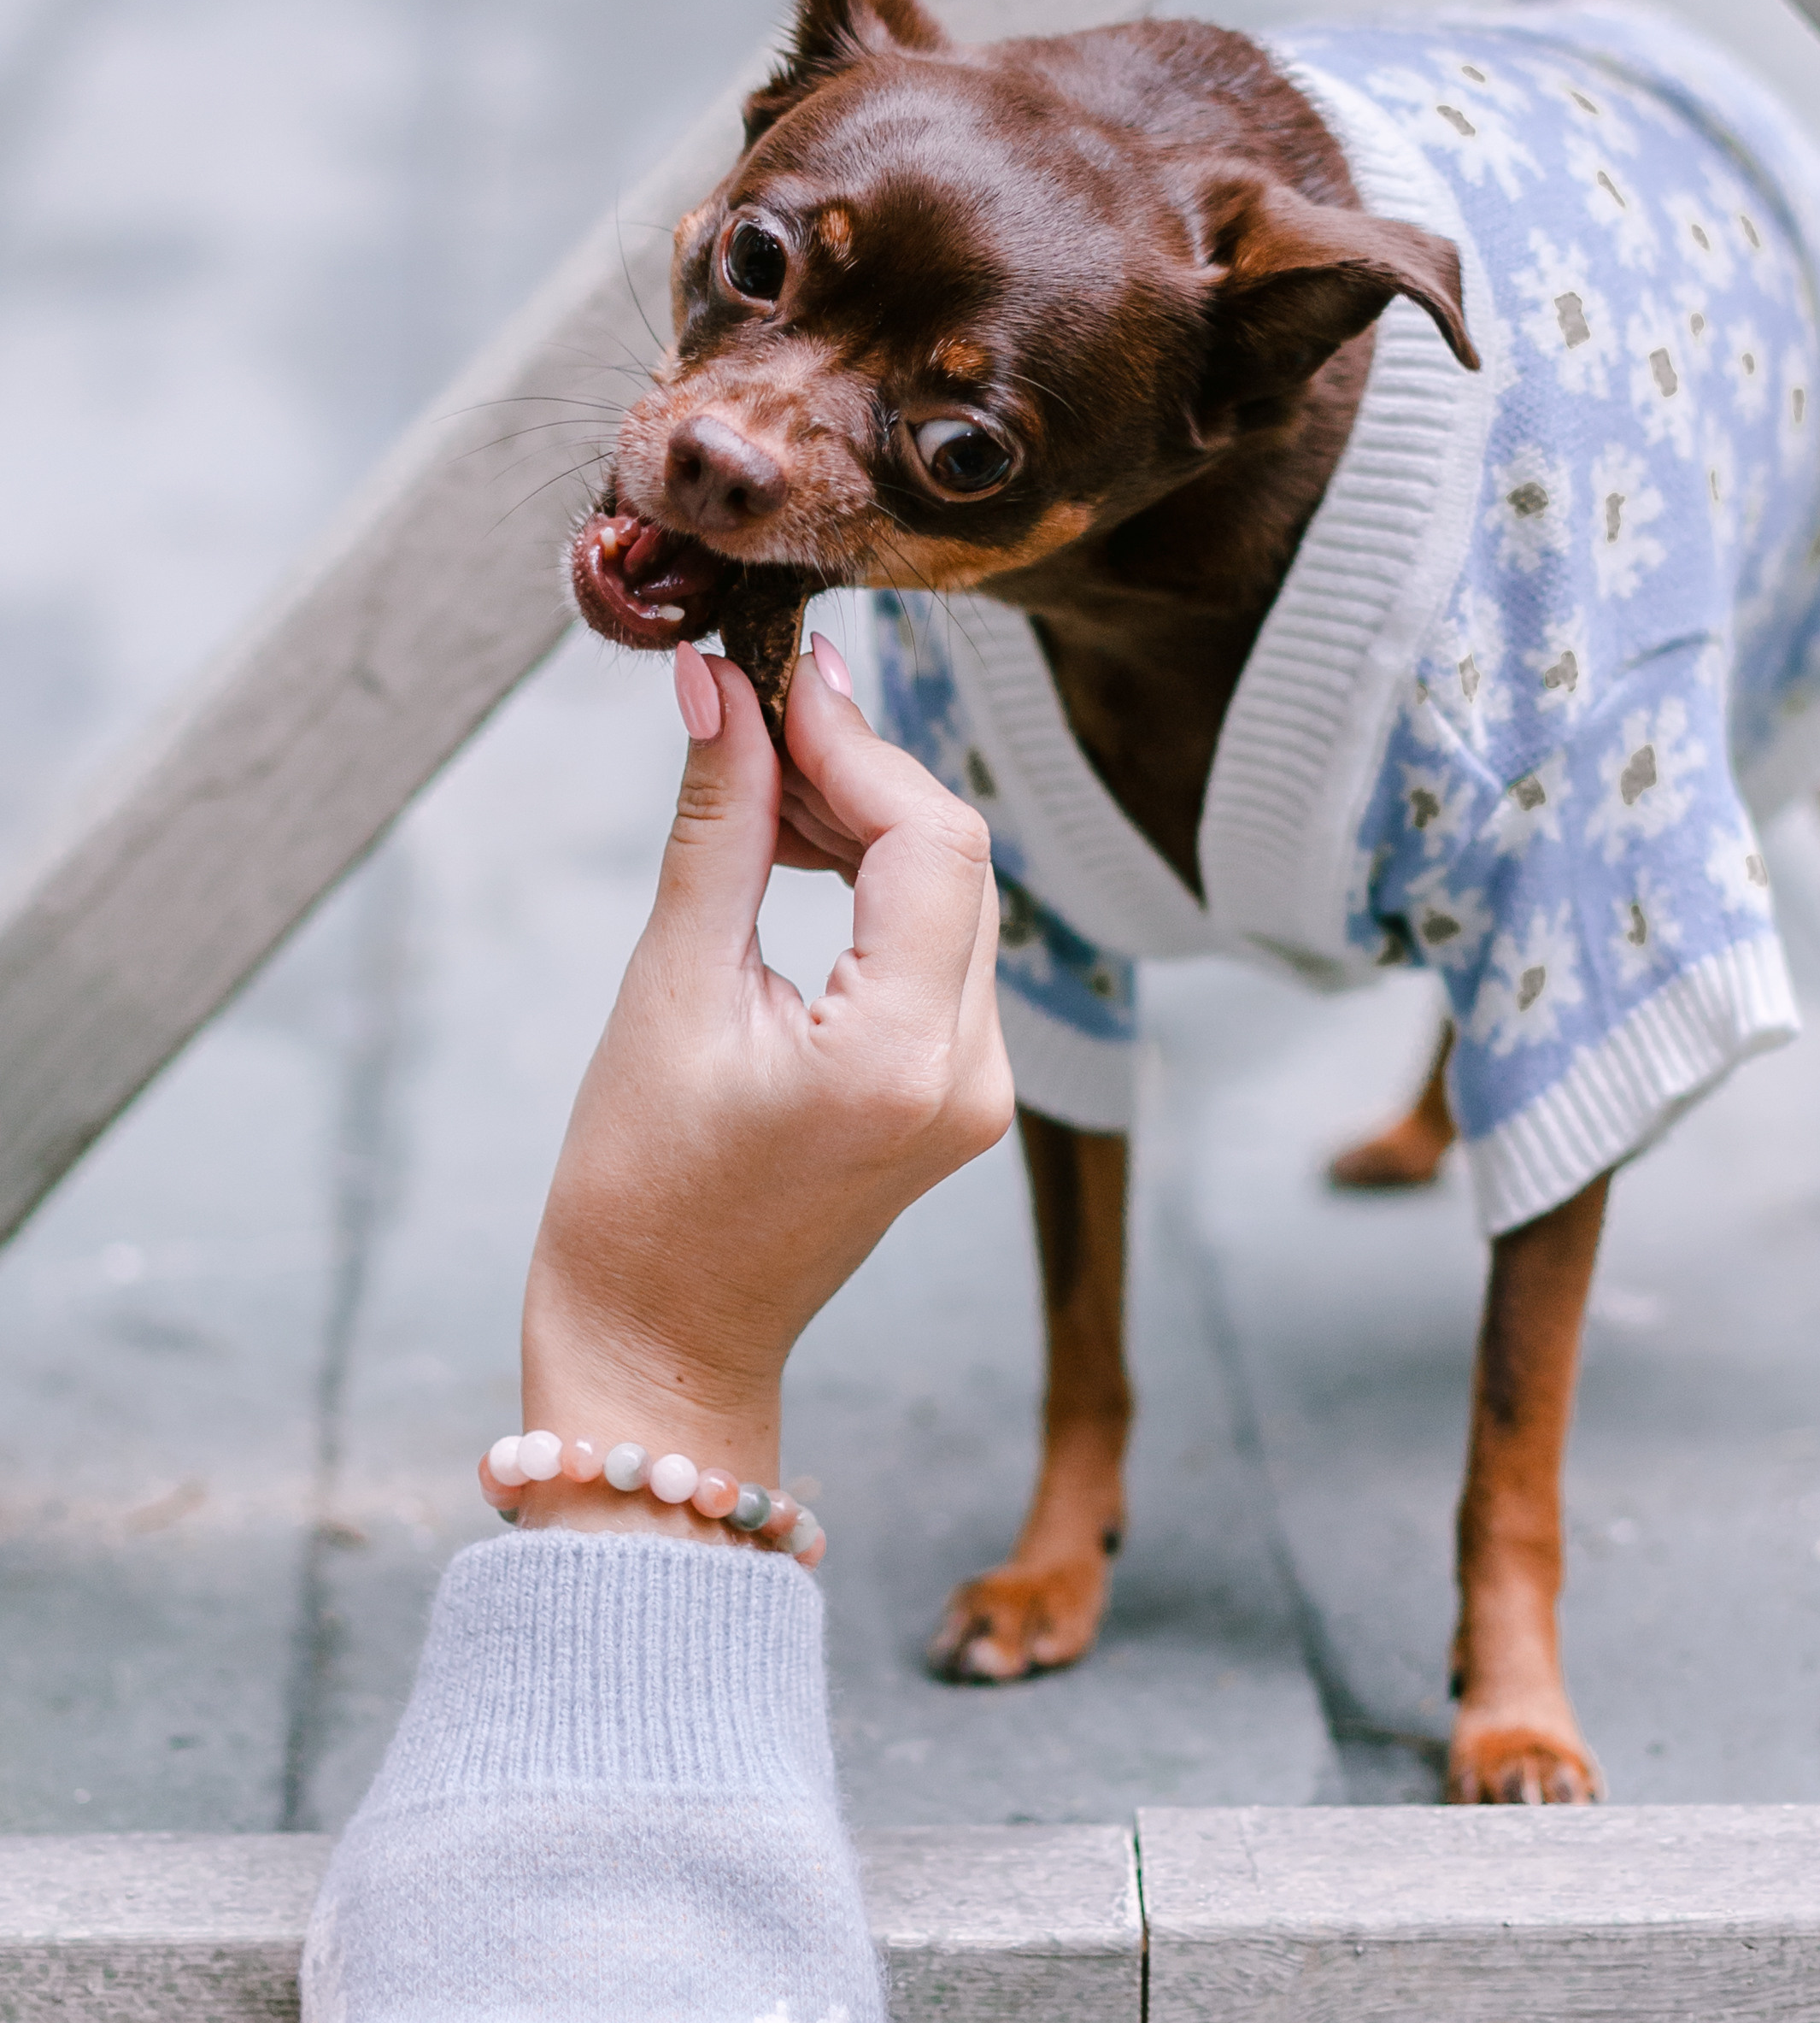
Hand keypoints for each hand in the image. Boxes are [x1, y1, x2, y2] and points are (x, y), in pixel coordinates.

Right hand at [507, 637, 1008, 1536]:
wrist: (662, 1346)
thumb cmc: (638, 1195)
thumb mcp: (668, 989)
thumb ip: (719, 825)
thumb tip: (718, 686)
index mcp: (901, 1056)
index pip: (928, 835)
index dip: (855, 739)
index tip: (773, 677)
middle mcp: (970, 1074)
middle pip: (955, 853)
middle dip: (858, 768)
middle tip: (752, 714)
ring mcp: (978, 1091)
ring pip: (955, 892)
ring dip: (868, 820)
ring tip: (759, 785)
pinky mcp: (959, 1093)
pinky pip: (943, 946)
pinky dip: (879, 885)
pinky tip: (798, 855)